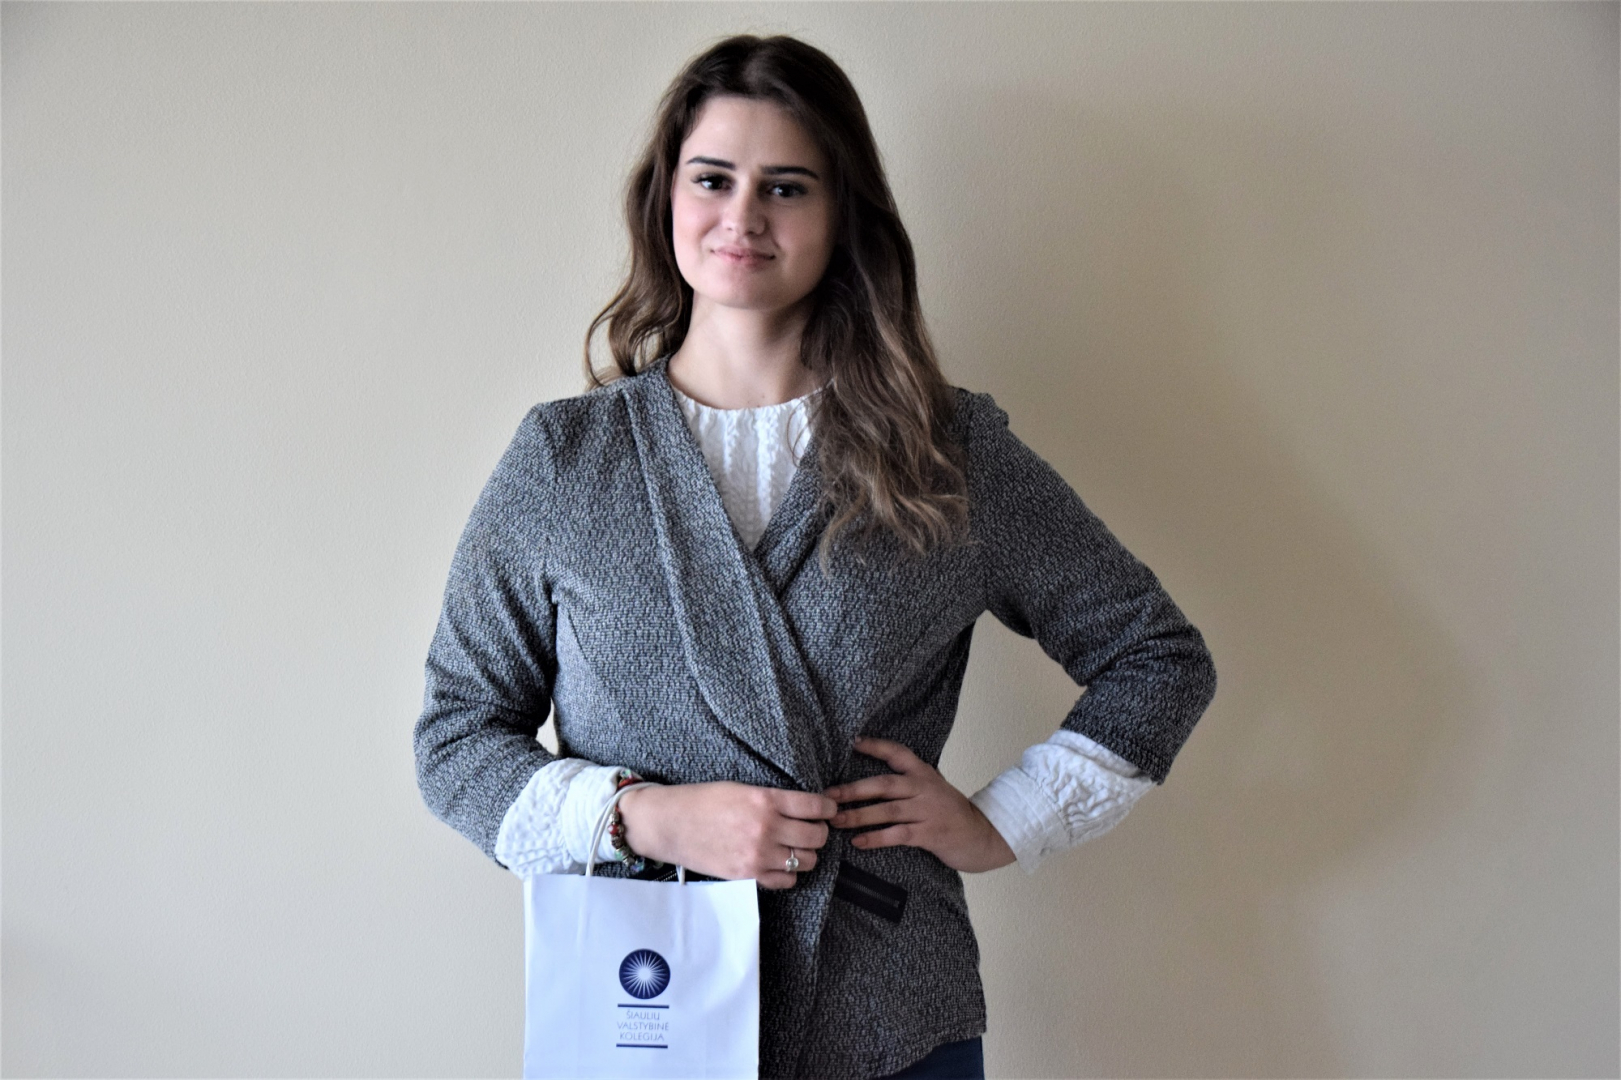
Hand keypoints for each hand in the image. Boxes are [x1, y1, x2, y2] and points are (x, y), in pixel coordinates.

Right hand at [616, 782, 835, 889]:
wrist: (670, 824)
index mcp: (765, 800)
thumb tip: (804, 808)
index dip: (828, 808)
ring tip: (796, 847)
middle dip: (820, 832)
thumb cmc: (702, 801)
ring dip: (806, 854)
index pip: (815, 806)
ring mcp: (758, 855)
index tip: (829, 810)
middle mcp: (766, 828)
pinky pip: (786, 881)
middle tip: (812, 829)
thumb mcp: (741, 789)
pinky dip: (789, 873)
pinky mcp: (748, 875)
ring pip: (807, 861)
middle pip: (817, 836)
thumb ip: (773, 799)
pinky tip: (780, 863)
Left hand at [825, 736, 1016, 872]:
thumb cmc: (951, 814)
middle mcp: (925, 788)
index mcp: (924, 774)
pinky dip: (876, 838)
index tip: (853, 741)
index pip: (897, 753)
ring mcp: (928, 810)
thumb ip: (909, 784)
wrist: (983, 835)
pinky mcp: (930, 833)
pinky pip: (898, 834)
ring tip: (835, 821)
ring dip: (858, 815)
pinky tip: (858, 842)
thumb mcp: (933, 789)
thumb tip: (870, 785)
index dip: (875, 746)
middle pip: (884, 784)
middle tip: (828, 796)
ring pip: (887, 810)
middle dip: (853, 790)